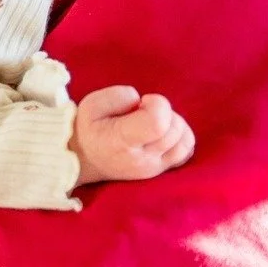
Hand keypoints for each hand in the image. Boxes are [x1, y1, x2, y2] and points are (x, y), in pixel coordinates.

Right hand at [70, 87, 195, 186]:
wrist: (82, 159)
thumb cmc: (88, 128)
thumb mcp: (92, 103)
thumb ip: (119, 96)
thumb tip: (141, 102)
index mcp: (122, 141)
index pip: (158, 122)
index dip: (157, 103)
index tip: (143, 101)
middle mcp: (141, 159)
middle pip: (175, 129)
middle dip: (165, 111)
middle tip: (144, 112)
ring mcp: (153, 168)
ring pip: (185, 141)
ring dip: (175, 124)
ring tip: (154, 122)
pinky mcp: (160, 170)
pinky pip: (186, 152)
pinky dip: (181, 138)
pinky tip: (164, 132)